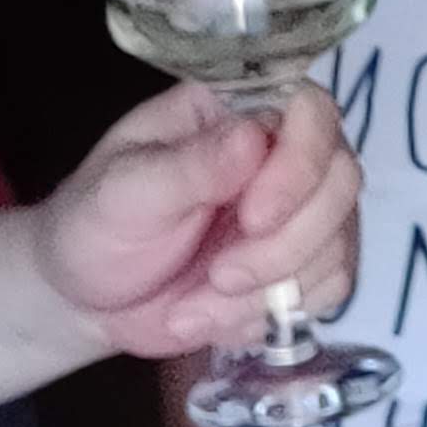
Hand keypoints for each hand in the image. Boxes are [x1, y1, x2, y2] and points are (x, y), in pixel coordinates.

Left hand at [37, 79, 361, 356]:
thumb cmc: (96, 227)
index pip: (310, 110)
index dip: (300, 164)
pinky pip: (331, 285)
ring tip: (197, 306)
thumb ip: (187, 165)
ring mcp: (299, 210)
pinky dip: (273, 312)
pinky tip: (219, 315)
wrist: (87, 298)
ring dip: (269, 289)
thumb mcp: (124, 192)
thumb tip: (252, 138)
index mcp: (235, 114)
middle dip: (285, 245)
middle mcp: (281, 153)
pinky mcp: (304, 263)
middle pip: (339, 181)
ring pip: (338, 241)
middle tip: (220, 277)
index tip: (253, 218)